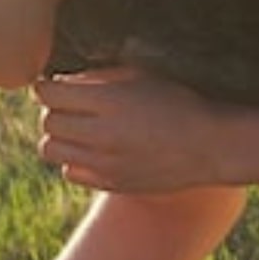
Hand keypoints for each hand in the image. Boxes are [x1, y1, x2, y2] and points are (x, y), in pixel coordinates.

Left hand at [35, 66, 226, 191]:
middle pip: (47, 121)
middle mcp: (103, 134)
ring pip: (50, 150)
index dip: (45, 86)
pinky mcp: (110, 184)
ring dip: (59, 136)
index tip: (55, 85)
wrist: (213, 146)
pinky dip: (74, 160)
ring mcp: (105, 163)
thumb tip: (59, 80)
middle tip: (71, 106)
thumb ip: (98, 76)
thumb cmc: (179, 100)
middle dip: (53, 110)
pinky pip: (69, 172)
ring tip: (78, 129)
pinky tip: (93, 150)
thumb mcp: (141, 75)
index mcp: (110, 101)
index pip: (47, 93)